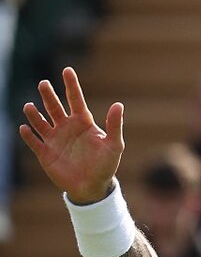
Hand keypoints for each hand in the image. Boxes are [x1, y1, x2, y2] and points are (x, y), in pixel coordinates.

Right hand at [19, 67, 123, 203]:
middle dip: (49, 95)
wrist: (93, 186)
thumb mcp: (114, 145)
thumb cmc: (106, 165)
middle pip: (55, 107)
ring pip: (41, 122)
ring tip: (30, 107)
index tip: (67, 70)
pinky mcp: (46, 153)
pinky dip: (28, 135)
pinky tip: (25, 128)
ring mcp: (55, 139)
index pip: (75, 99)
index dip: (71, 85)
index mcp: (83, 122)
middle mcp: (67, 127)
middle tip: (43, 84)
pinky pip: (34, 142)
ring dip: (34, 114)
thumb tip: (118, 104)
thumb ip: (114, 125)